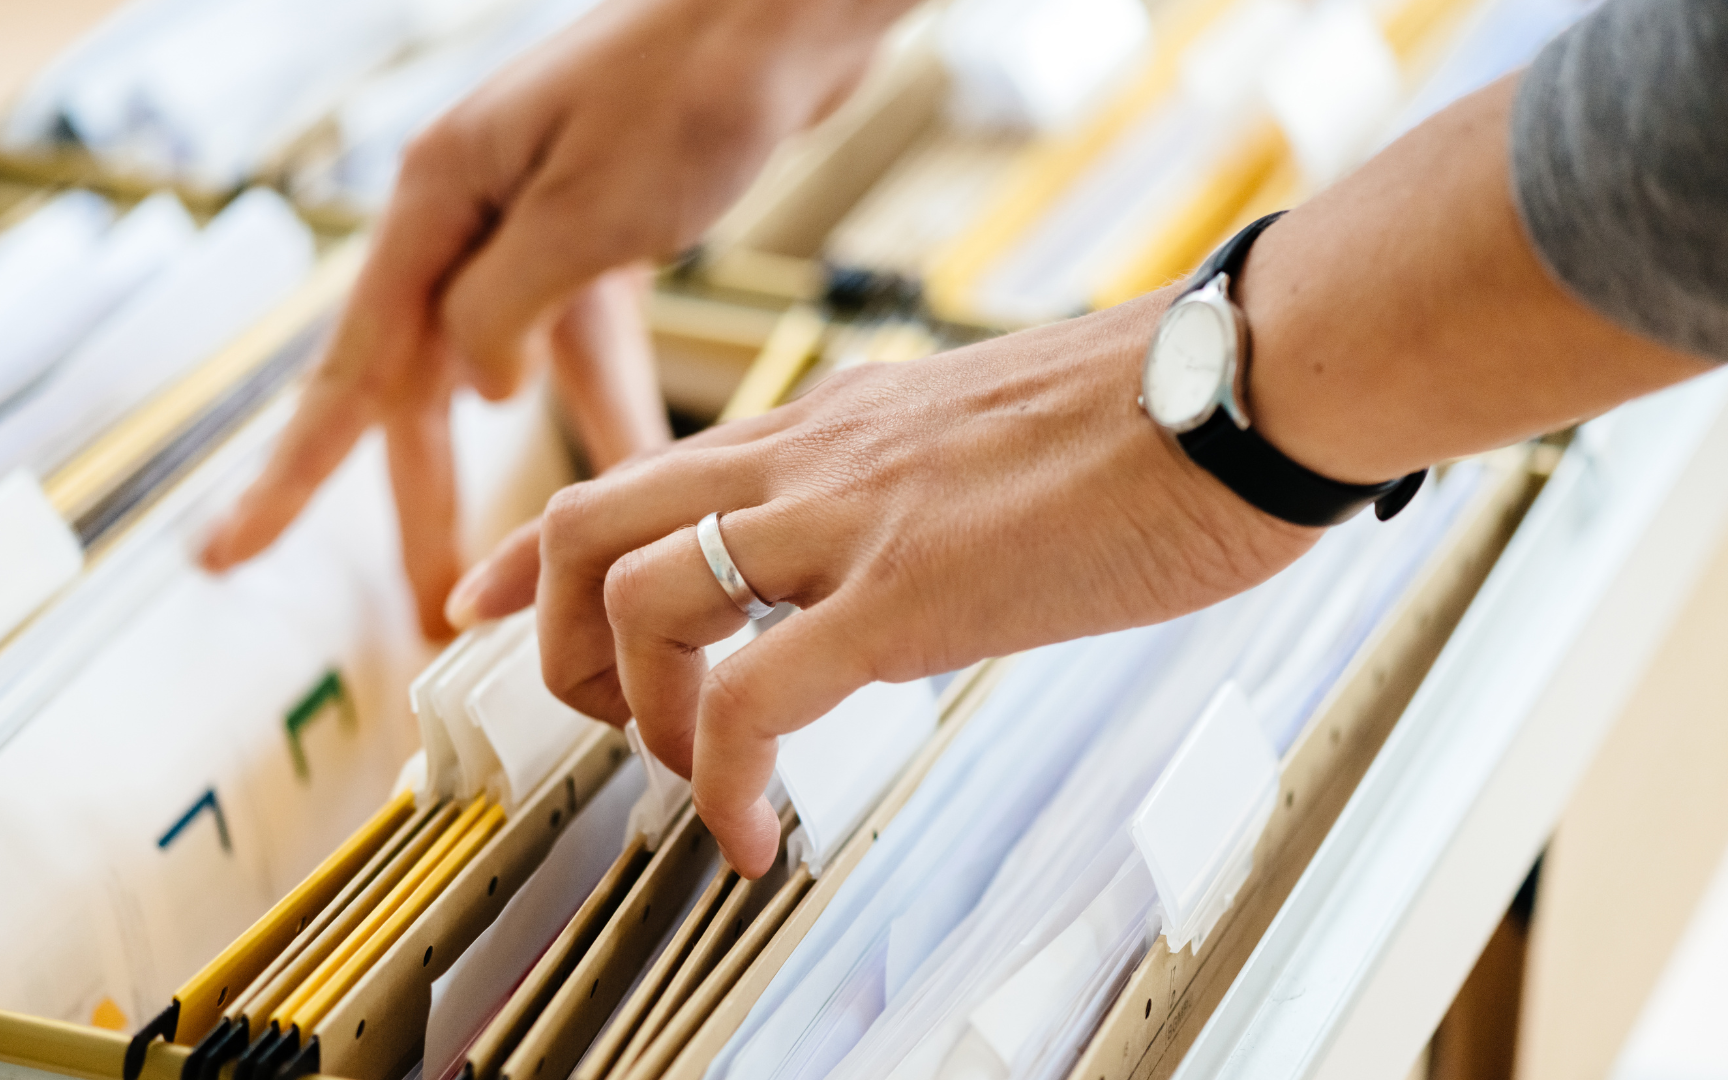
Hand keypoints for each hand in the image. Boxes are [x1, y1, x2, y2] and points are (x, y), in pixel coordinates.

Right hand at [198, 0, 905, 631]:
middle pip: (418, 383)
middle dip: (414, 500)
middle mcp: (469, 210)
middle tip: (417, 611)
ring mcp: (533, 221)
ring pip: (497, 374)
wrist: (790, 11)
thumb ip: (507, 310)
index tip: (234, 552)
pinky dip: (602, 409)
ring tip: (495, 570)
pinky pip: (581, 345)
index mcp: (437, 198)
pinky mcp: (601, 229)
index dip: (295, 472)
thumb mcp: (586, 217)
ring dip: (504, 472)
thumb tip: (468, 389)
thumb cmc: (694, 85)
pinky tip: (622, 473)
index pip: (353, 362)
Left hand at [446, 293, 1321, 875]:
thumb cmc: (1150, 416)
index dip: (522, 549)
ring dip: (637, 716)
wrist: (1250, 384)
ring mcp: (848, 520)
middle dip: (547, 640)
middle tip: (611, 721)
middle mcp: (808, 459)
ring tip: (704, 780)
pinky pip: (752, 698)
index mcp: (827, 426)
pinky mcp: (908, 593)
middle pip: (582, 526)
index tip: (478, 601)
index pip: (631, 470)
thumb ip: (901, 495)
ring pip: (632, 601)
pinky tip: (758, 835)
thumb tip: (879, 580)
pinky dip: (725, 782)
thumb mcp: (980, 444)